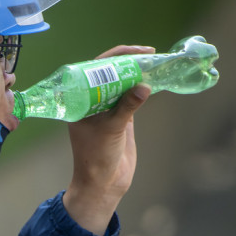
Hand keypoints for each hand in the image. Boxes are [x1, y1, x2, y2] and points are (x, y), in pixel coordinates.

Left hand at [62, 45, 153, 234]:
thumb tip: (144, 86)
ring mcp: (106, 107)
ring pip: (122, 83)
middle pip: (110, 72)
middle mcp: (91, 99)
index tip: (136, 52)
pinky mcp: (121, 117)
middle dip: (129, 62)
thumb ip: (127, 107)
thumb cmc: (96, 157)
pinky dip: (142, 89)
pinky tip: (155, 80)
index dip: (116, 56)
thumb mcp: (111, 129)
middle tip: (150, 54)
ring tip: (156, 63)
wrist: (103, 184)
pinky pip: (131, 97)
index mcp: (80, 98)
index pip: (95, 68)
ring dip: (137, 74)